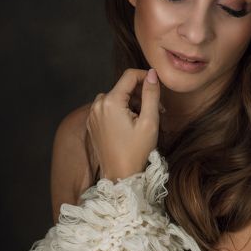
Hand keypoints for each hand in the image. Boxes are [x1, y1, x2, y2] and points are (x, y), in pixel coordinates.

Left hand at [85, 67, 160, 182]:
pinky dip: (119, 111)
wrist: (120, 176)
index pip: (129, 76)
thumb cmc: (137, 152)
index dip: (146, 77)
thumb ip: (151, 94)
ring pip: (115, 98)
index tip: (158, 88)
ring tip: (144, 119)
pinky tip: (130, 125)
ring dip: (130, 103)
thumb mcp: (149, 122)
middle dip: (140, 94)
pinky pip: (107, 109)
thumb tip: (151, 73)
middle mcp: (97, 105)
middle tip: (157, 111)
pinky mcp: (92, 124)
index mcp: (110, 102)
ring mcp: (92, 115)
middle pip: (122, 87)